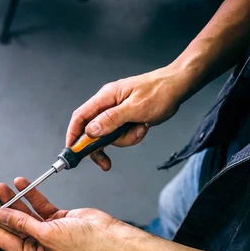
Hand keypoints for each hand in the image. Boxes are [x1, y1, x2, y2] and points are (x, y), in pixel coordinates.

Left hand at [0, 178, 130, 250]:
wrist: (110, 238)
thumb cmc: (87, 247)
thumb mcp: (48, 235)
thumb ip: (24, 223)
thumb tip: (4, 215)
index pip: (4, 241)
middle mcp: (39, 246)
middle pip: (12, 225)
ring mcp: (48, 232)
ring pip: (24, 213)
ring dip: (13, 200)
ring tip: (0, 188)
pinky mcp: (57, 219)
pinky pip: (38, 205)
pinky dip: (31, 195)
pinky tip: (22, 184)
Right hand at [66, 65, 187, 169]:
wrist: (177, 87)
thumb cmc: (159, 92)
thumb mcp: (135, 108)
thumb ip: (111, 120)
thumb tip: (90, 131)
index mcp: (106, 97)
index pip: (80, 117)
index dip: (73, 135)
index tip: (72, 152)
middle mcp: (108, 104)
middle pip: (92, 131)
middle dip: (100, 147)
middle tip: (105, 162)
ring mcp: (117, 112)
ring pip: (110, 136)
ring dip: (124, 140)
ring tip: (139, 130)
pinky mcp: (125, 119)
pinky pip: (122, 135)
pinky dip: (132, 136)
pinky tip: (143, 127)